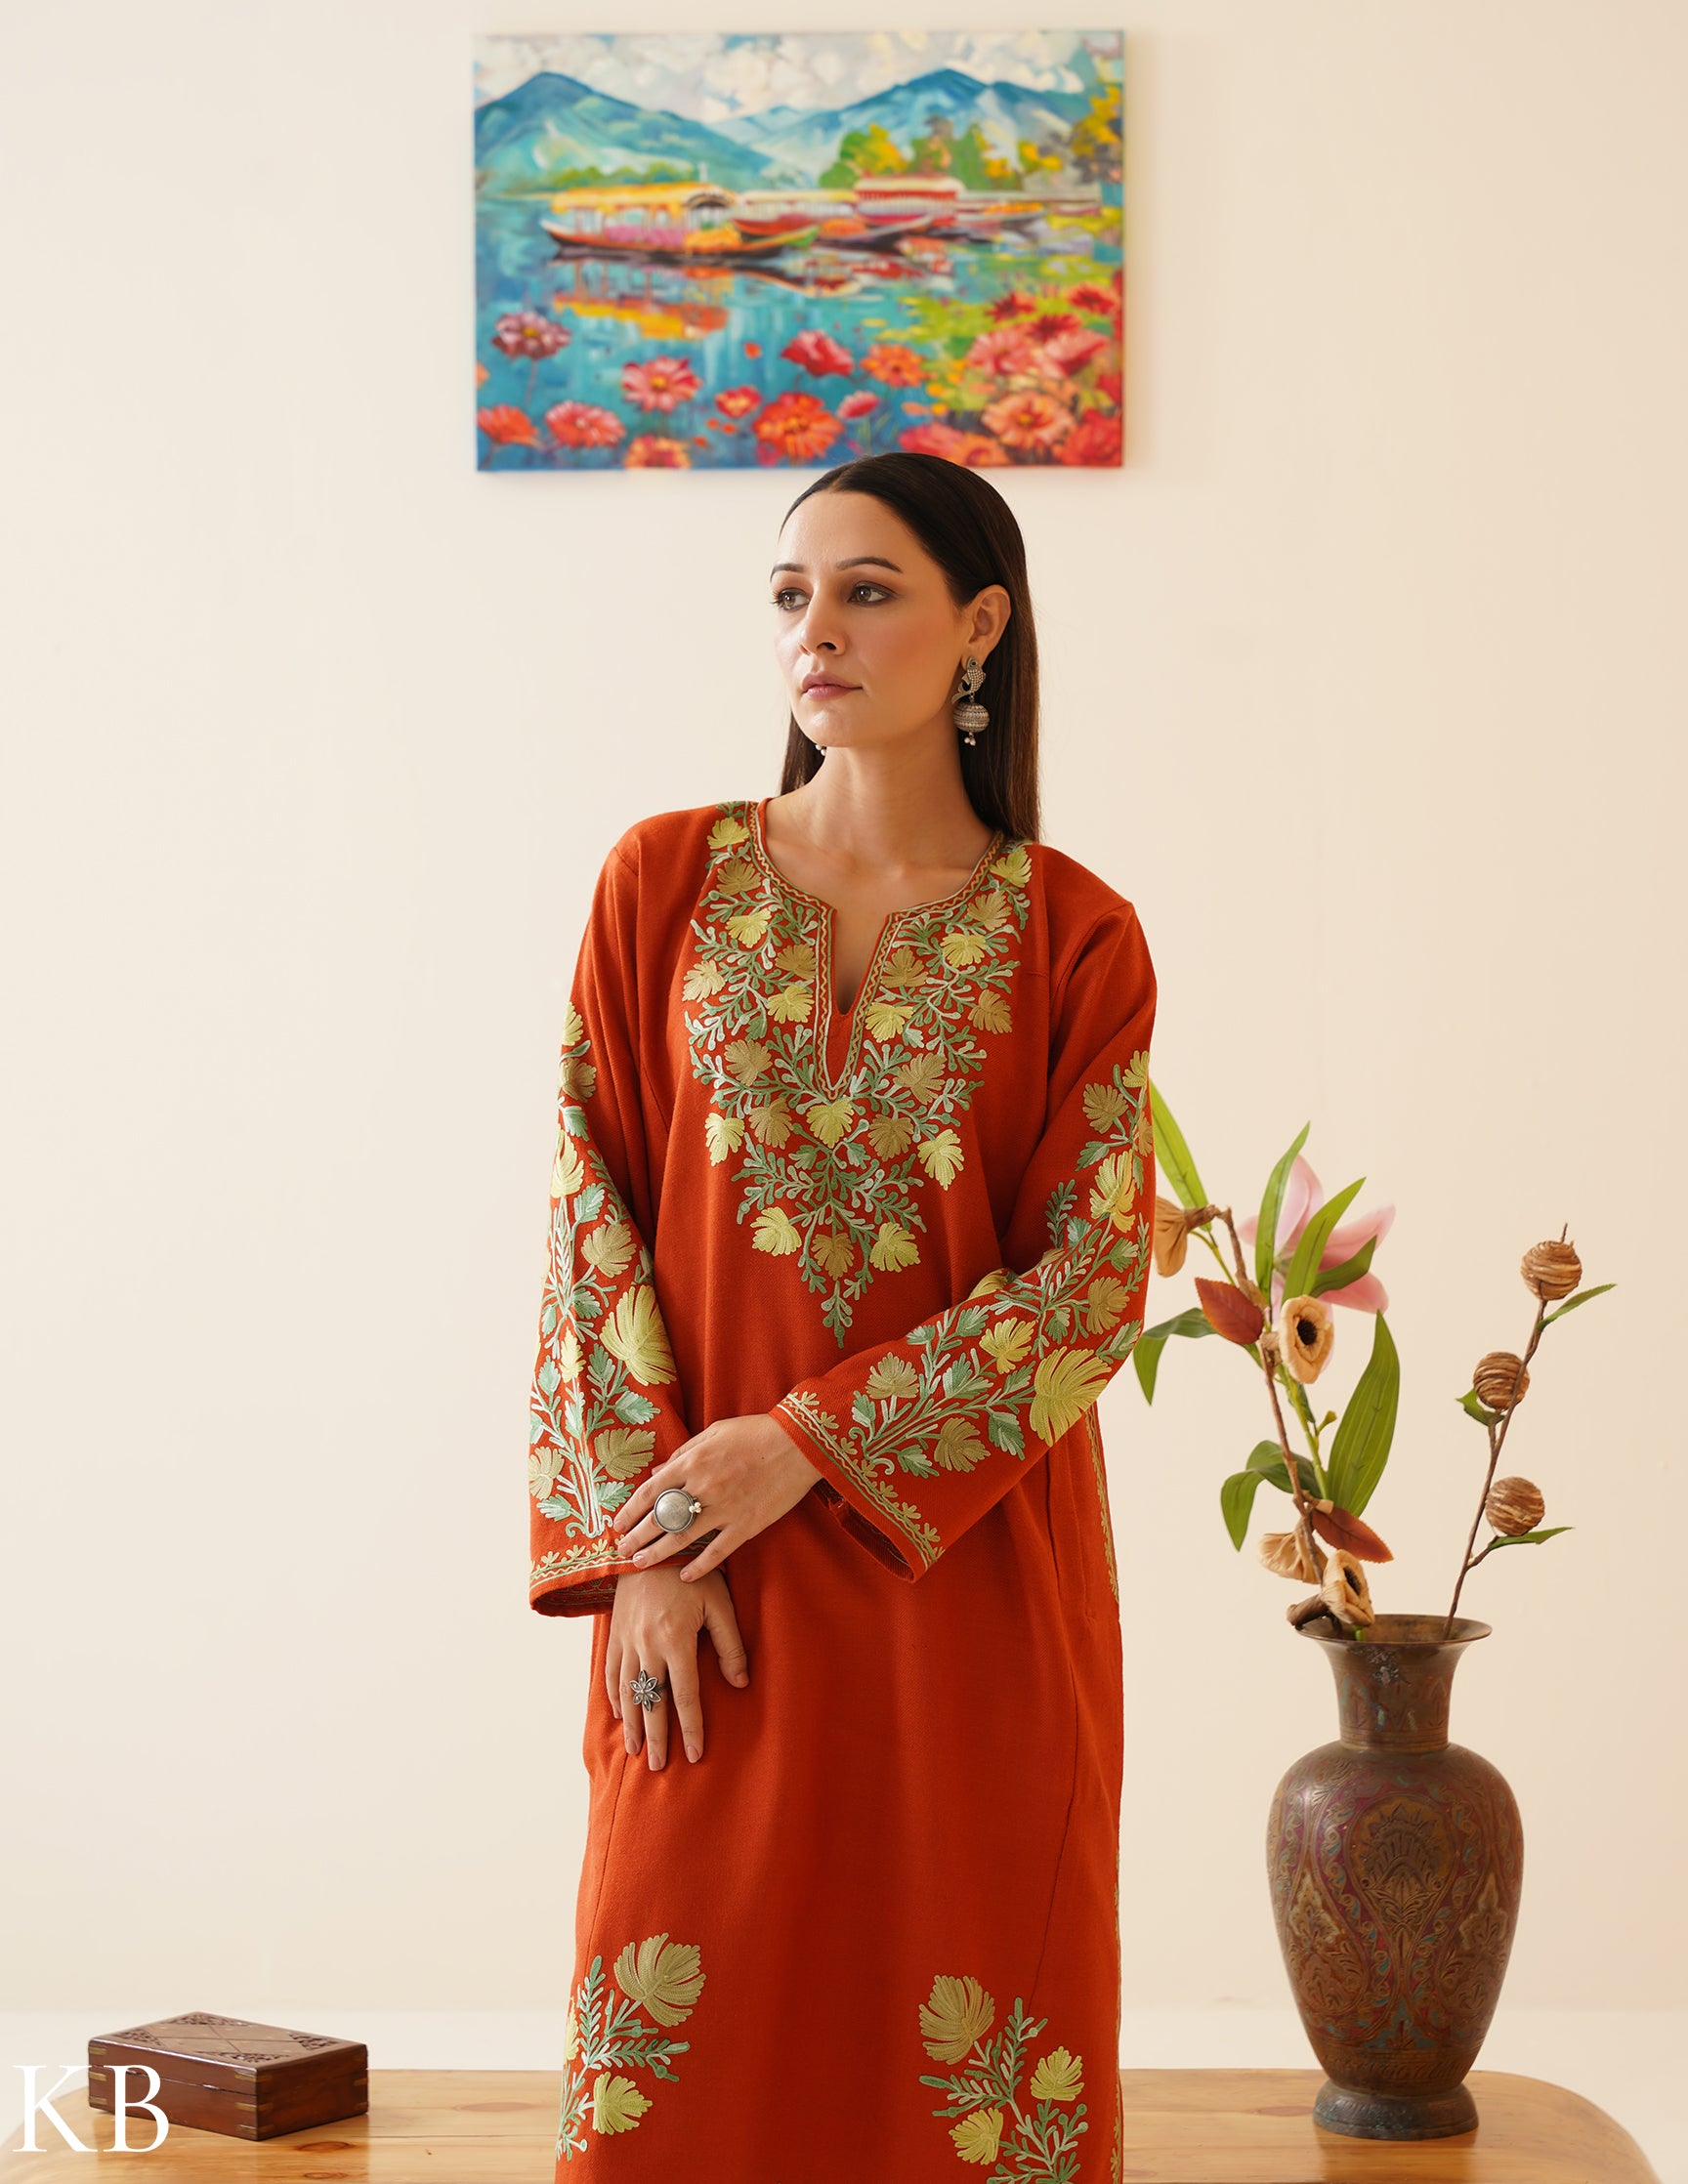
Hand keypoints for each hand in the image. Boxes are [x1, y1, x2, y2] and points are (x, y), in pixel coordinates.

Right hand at [609, 1565, 749, 1768]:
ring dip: (633, 1724)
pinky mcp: (614, 1633)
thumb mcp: (720, 1603)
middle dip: (658, 1738)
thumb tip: (741, 1683)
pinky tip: (619, 1713)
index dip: (691, 1729)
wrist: (651, 1543)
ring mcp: (627, 1641)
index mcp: (676, 1641)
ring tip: (637, 1751)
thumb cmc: (692, 1572)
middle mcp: (647, 1647)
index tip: (694, 1756)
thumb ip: (730, 1644)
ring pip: (628, 1692)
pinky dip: (613, 1696)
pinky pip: (610, 1671)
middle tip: (661, 1767)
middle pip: (652, 1703)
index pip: (685, 1697)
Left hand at [611, 1412, 821, 1581]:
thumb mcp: (713, 1433)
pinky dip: (699, 1566)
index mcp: (693, 1461)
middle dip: (637, 1536)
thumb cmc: (755, 1432)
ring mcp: (725, 1509)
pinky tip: (683, 1576)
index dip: (631, 1510)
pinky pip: (717, 1551)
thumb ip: (683, 1452)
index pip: (651, 1491)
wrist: (798, 1443)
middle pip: (660, 1518)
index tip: (617, 1524)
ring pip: (682, 1538)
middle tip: (621, 1551)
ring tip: (640, 1564)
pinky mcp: (747, 1525)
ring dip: (658, 1553)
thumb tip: (657, 1472)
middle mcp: (703, 1487)